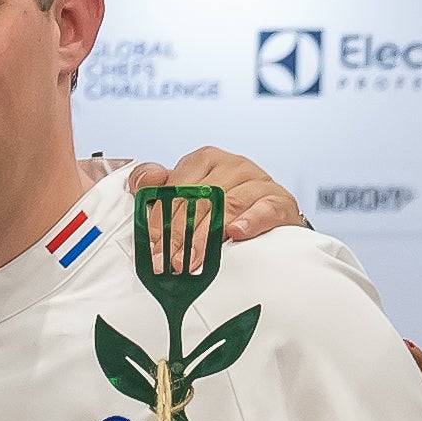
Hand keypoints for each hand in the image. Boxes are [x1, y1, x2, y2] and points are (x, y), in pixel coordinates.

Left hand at [150, 145, 306, 247]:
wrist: (268, 214)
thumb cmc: (224, 206)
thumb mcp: (188, 195)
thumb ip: (159, 188)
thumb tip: (142, 182)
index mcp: (205, 159)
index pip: (177, 187)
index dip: (162, 219)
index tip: (153, 246)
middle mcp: (232, 165)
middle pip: (200, 199)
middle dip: (180, 234)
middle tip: (169, 261)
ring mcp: (258, 180)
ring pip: (227, 206)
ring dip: (206, 237)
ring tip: (193, 261)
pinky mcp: (279, 200)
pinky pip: (264, 209)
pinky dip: (249, 221)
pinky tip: (236, 233)